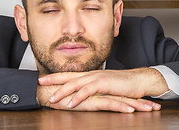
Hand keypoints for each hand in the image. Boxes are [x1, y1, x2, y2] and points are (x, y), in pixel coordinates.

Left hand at [38, 68, 168, 109]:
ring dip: (62, 91)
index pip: (70, 75)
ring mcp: (98, 78)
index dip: (56, 77)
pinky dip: (77, 97)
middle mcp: (93, 74)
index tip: (42, 79)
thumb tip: (85, 95)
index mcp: (92, 75)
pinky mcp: (104, 84)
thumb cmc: (124, 85)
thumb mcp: (106, 87)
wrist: (139, 81)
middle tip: (39, 83)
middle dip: (53, 80)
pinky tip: (70, 103)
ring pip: (76, 84)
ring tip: (51, 99)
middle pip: (69, 77)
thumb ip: (95, 89)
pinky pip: (88, 91)